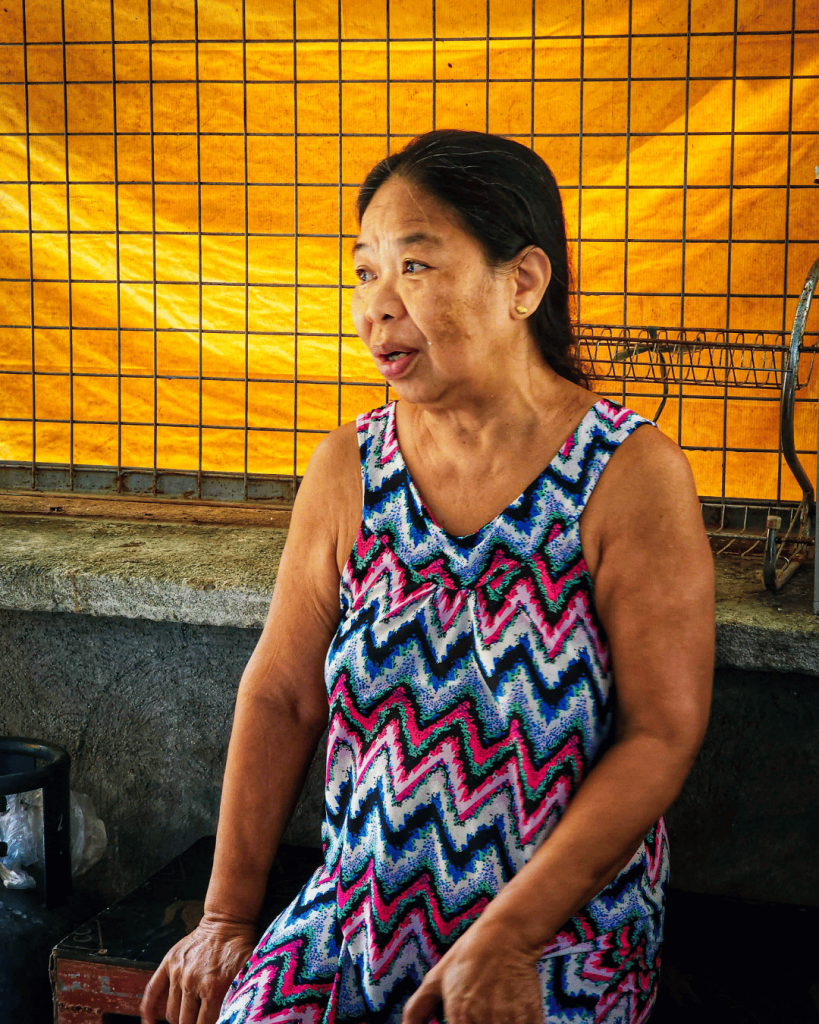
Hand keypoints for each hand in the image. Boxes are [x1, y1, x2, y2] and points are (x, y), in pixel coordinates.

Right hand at [140, 915, 257, 1023]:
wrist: (226, 922)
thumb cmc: (239, 949)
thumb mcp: (247, 972)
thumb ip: (240, 996)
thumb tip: (239, 1014)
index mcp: (213, 989)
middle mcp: (192, 983)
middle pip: (186, 1022)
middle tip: (199, 1020)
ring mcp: (178, 973)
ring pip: (171, 1012)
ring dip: (179, 1020)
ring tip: (188, 1018)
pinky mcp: (169, 963)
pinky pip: (152, 991)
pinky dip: (148, 1010)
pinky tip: (150, 1022)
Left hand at [402, 915, 543, 1023]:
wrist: (506, 934)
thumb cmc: (470, 955)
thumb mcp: (436, 978)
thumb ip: (417, 1010)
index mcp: (459, 1018)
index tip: (463, 1022)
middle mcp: (485, 1022)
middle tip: (479, 1015)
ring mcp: (509, 1020)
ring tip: (494, 1012)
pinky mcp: (531, 1017)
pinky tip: (509, 1013)